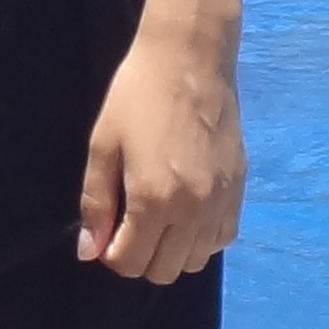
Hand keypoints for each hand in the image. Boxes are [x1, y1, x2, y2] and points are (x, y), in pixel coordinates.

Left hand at [78, 19, 244, 286]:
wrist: (190, 58)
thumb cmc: (137, 96)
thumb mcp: (103, 146)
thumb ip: (96, 203)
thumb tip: (90, 252)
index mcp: (154, 199)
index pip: (130, 262)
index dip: (110, 254)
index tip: (106, 231)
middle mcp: (193, 209)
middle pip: (163, 271)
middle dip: (138, 257)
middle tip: (128, 224)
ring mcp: (221, 201)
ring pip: (194, 261)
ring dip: (170, 251)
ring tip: (157, 218)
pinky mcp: (239, 189)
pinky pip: (222, 239)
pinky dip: (201, 239)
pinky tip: (185, 213)